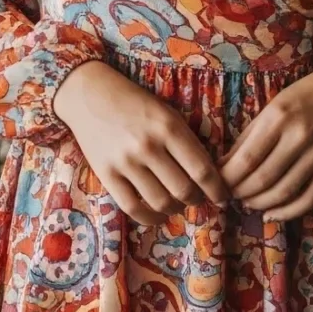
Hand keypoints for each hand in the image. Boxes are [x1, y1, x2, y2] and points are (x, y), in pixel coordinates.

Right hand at [50, 61, 229, 225]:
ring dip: (175, 209)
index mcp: (169, 127)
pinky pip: (132, 207)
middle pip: (184, 190)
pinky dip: (150, 218)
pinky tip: (157, 215)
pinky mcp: (106, 173)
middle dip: (196, 199)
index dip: (217, 189)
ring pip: (161, 202)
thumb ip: (186, 141)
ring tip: (176, 204)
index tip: (222, 196)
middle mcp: (148, 145)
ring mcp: (125, 162)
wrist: (90, 94)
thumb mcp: (167, 113)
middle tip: (196, 198)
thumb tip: (208, 176)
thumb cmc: (135, 103)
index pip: (202, 170)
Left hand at [219, 58, 312, 221]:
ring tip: (247, 203)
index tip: (217, 183)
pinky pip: (309, 199)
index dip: (228, 178)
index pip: (247, 158)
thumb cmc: (305, 94)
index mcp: (278, 117)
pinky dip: (287, 212)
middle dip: (240, 193)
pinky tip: (272, 214)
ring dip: (260, 204)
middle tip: (230, 195)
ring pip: (284, 192)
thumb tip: (224, 165)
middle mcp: (300, 137)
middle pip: (263, 179)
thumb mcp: (272, 106)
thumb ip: (249, 136)